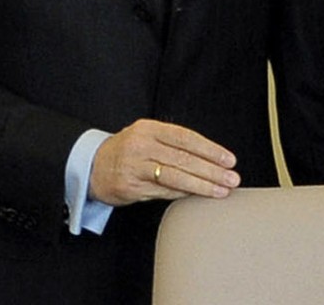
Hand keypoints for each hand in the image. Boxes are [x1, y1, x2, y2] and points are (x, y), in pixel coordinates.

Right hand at [89, 118, 239, 205]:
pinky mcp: (130, 187)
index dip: (210, 149)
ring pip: (175, 177)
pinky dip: (183, 194)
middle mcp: (142, 145)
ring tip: (221, 190)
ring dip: (202, 185)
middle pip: (184, 158)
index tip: (229, 160)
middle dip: (212, 170)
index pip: (186, 138)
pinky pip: (162, 192)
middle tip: (232, 178)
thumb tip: (210, 159)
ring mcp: (135, 167)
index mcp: (149, 128)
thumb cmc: (127, 150)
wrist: (91, 165)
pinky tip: (197, 195)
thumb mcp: (147, 136)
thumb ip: (173, 144)